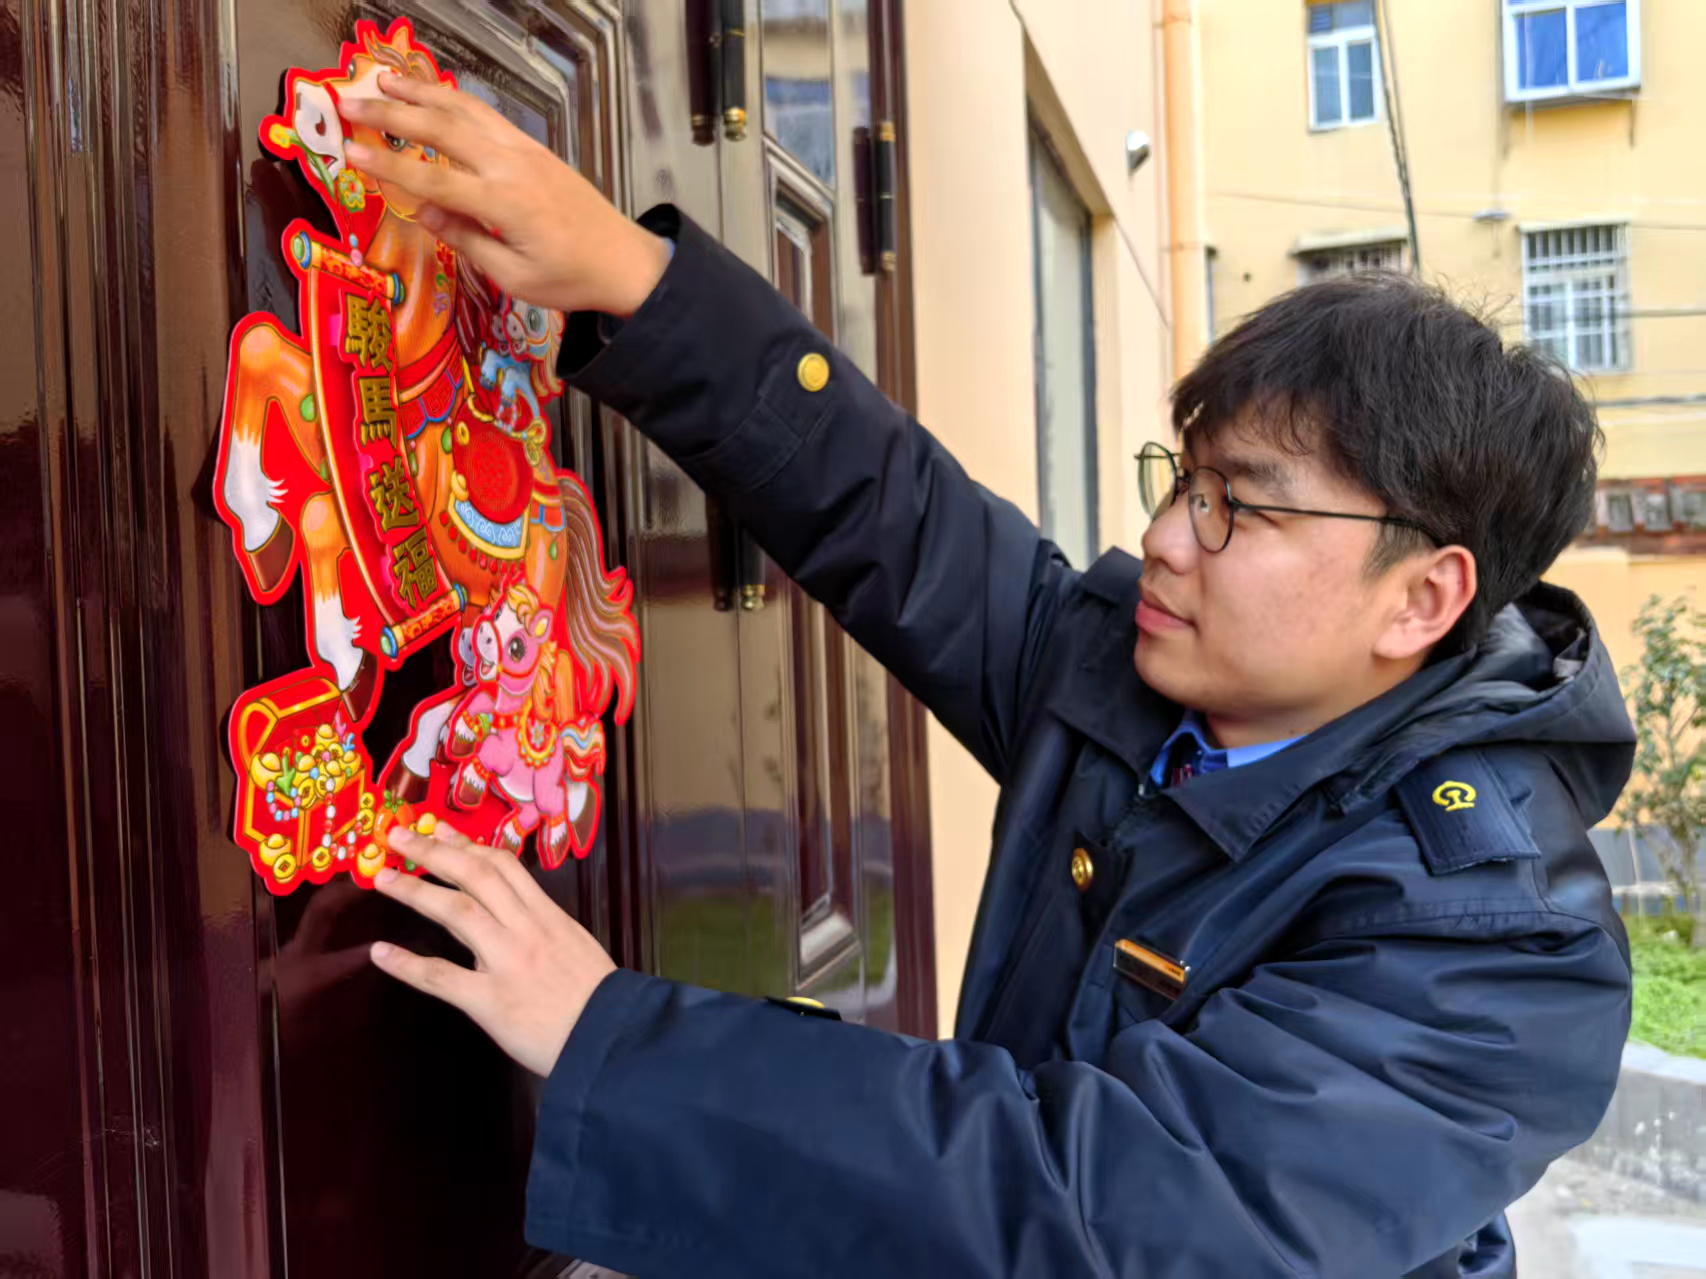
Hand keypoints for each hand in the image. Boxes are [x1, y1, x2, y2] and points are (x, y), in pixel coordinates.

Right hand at [339, 72, 670, 316]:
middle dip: (391, 114)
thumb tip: (423, 212)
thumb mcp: (513, 276)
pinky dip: (456, 101)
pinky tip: (435, 96)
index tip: (350, 151)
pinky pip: (488, 116)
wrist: (625, 262)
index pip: (432, 179)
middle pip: (441, 130)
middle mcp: (512, 166)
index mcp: (503, 203)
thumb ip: (467, 240)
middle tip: (348, 103)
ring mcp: (526, 151)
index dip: (388, 165)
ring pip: (465, 111)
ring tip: (385, 81)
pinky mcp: (536, 148)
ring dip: (422, 94)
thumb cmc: (570, 279)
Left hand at [369, 822, 616, 1076]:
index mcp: (548, 916)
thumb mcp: (575, 945)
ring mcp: (506, 963)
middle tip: (399, 837)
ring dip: (416, 891)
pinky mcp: (490, 1001)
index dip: (468, 845)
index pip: (504, 867)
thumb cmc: (598, 998)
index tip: (441, 830)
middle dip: (434, 853)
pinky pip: (442, 977)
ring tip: (383, 878)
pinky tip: (381, 953)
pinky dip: (408, 964)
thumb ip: (542, 927)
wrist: (612, 1038)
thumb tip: (509, 917)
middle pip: (474, 877)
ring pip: (457, 912)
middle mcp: (525, 930)